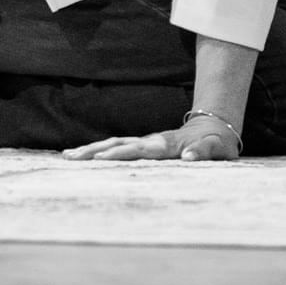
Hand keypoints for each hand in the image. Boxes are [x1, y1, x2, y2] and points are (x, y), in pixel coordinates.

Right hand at [62, 114, 242, 161]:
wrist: (213, 126)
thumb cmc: (216, 142)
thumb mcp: (217, 148)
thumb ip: (204, 151)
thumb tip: (188, 156)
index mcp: (166, 144)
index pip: (139, 149)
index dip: (121, 153)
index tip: (102, 158)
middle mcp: (151, 141)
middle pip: (118, 144)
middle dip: (95, 150)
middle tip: (72, 157)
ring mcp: (146, 142)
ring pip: (114, 143)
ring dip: (91, 149)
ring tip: (68, 156)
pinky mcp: (143, 146)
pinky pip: (117, 147)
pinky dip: (98, 150)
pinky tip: (82, 156)